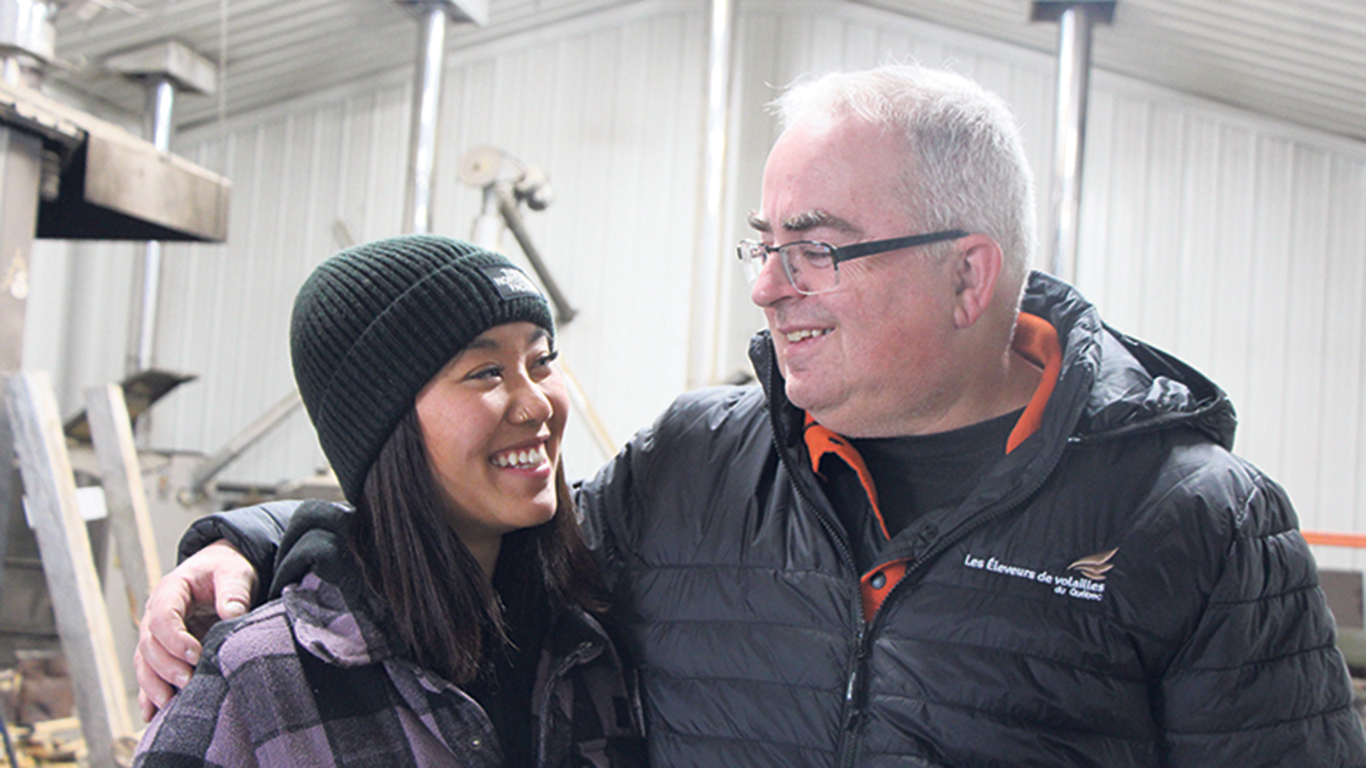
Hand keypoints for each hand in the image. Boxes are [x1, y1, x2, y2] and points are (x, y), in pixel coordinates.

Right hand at [133, 539, 256, 720]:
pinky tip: (151, 716)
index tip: (195, 655)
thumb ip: (233, 591)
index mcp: (171, 590)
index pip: (162, 617)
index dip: (175, 638)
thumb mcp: (235, 572)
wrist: (222, 572)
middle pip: (149, 644)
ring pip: (145, 663)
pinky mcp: (164, 651)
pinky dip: (149, 694)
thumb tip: (233, 613)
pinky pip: (150, 674)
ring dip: (154, 685)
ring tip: (169, 705)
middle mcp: (156, 613)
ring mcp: (156, 634)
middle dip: (166, 667)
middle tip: (187, 683)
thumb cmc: (227, 570)